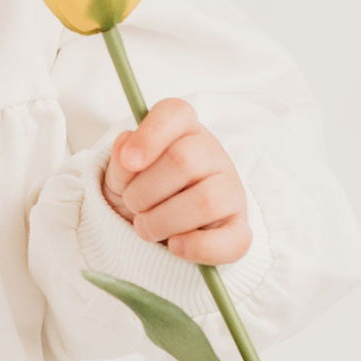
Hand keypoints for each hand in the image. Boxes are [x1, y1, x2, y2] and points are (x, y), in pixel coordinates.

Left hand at [102, 94, 250, 267]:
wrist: (159, 234)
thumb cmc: (143, 195)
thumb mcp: (121, 177)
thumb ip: (121, 162)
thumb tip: (126, 148)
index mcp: (183, 131)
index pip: (175, 113)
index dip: (150, 135)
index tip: (129, 161)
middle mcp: (213, 155)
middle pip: (184, 160)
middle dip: (146, 191)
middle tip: (133, 205)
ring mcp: (231, 192)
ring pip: (205, 201)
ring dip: (163, 221)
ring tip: (145, 228)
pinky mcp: (239, 230)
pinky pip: (231, 240)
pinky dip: (198, 247)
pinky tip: (175, 246)